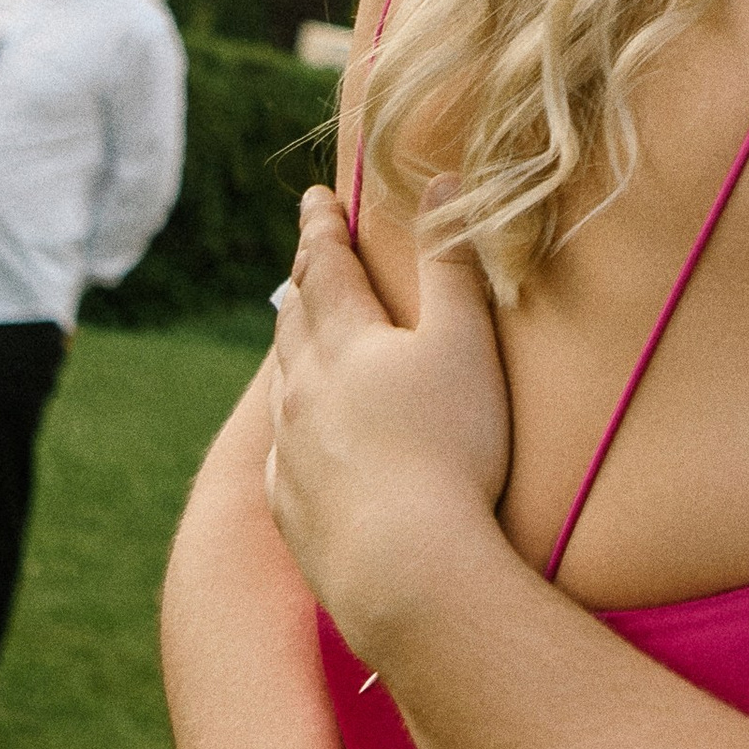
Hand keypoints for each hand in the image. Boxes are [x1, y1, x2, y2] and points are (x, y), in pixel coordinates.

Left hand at [266, 184, 511, 655]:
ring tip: (297, 330)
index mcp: (346, 340)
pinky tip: (297, 435)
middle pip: (295, 319)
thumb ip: (454, 264)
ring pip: (284, 382)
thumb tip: (441, 183)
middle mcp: (304, 387)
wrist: (405, 565)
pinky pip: (282, 450)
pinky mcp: (291, 504)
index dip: (322, 228)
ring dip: (291, 346)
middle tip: (302, 256)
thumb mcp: (466, 343)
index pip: (326, 266)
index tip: (316, 197)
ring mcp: (292, 448)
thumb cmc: (451, 447)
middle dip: (301, 280)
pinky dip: (290, 424)